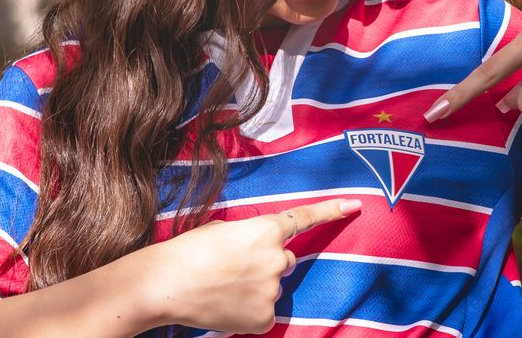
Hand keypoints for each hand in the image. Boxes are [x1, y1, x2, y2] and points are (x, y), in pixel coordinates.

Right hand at [141, 198, 361, 332]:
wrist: (167, 284)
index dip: (331, 211)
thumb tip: (260, 253)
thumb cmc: (189, 251)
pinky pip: (264, 312)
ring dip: (254, 288)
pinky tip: (226, 305)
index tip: (355, 205)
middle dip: (265, 263)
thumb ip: (252, 238)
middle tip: (232, 267)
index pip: (304, 218)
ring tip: (222, 286)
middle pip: (284, 260)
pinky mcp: (264, 317)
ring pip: (272, 287)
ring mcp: (273, 290)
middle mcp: (277, 258)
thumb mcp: (224, 230)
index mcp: (266, 230)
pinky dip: (249, 311)